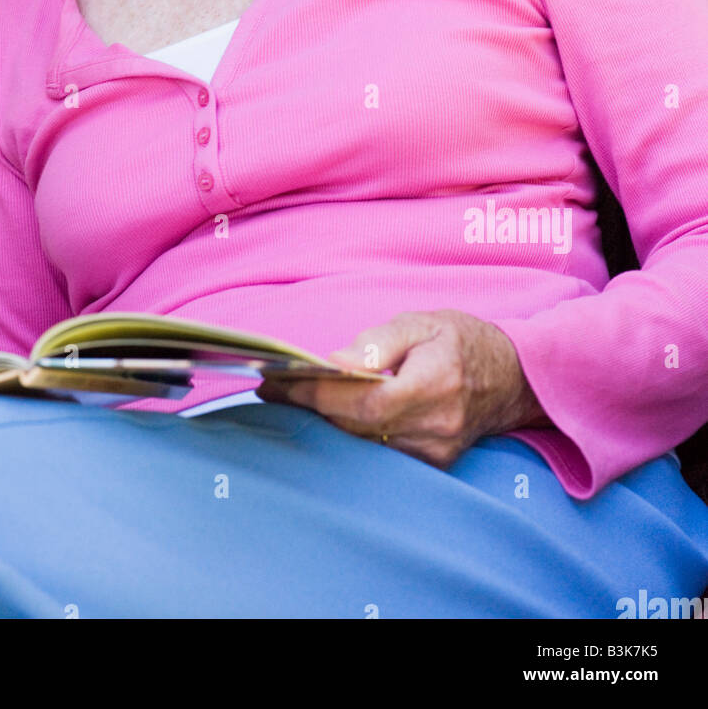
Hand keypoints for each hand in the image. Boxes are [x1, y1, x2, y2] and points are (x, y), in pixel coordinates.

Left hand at [255, 309, 549, 468]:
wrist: (513, 378)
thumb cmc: (463, 341)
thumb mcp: (422, 322)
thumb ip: (378, 343)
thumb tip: (336, 363)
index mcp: (433, 384)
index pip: (361, 402)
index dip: (316, 396)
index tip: (277, 384)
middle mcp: (435, 427)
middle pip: (356, 428)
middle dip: (310, 409)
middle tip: (273, 390)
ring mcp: (435, 452)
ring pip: (364, 445)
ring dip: (326, 424)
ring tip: (291, 400)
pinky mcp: (433, 464)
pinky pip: (380, 452)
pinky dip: (351, 434)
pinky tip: (329, 416)